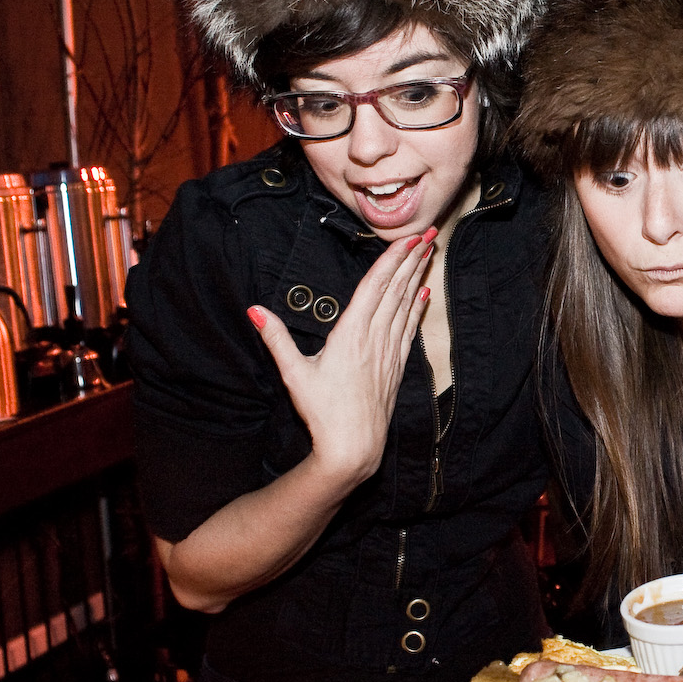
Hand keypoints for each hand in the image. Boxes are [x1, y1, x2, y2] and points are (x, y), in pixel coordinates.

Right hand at [248, 229, 434, 481]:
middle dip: (412, 260)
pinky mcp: (395, 367)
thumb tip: (254, 310)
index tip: (408, 239)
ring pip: (406, 306)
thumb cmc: (321, 413)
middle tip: (428, 234)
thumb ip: (276, 338)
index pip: (375, 287)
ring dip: (417, 278)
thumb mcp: (293, 373)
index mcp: (350, 334)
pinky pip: (409, 329)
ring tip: (427, 254)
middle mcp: (374, 339)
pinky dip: (417, 308)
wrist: (353, 447)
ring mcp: (388, 353)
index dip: (392, 260)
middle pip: (396, 290)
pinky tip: (424, 294)